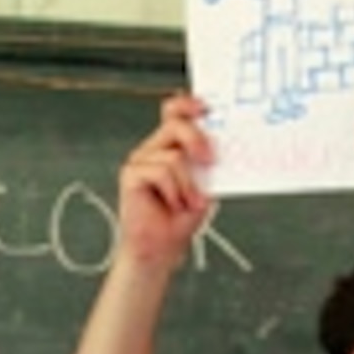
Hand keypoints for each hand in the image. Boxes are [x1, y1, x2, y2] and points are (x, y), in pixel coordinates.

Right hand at [116, 94, 214, 273]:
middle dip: (196, 139)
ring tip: (188, 203)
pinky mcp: (131, 175)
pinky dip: (174, 193)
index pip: (175, 113)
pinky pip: (160, 172)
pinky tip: (173, 205)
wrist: (161, 250)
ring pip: (173, 156)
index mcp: (171, 146)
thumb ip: (208, 163)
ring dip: (188, 185)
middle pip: (175, 124)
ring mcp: (140, 161)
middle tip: (210, 161)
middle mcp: (154, 149)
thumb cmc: (179, 220)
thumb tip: (222, 147)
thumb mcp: (205, 186)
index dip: (187, 103)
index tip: (206, 107)